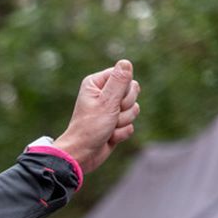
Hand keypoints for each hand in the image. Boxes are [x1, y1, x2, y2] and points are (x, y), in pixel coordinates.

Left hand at [54, 60, 140, 177]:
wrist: (82, 154)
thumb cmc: (90, 127)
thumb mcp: (107, 101)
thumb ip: (119, 81)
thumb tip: (125, 62)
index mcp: (97, 83)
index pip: (125, 76)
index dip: (124, 90)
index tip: (112, 101)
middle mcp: (103, 94)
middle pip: (133, 92)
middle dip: (125, 108)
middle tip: (110, 116)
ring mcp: (110, 110)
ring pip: (134, 109)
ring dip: (123, 122)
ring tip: (108, 128)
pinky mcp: (115, 124)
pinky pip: (131, 125)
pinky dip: (121, 133)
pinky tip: (109, 137)